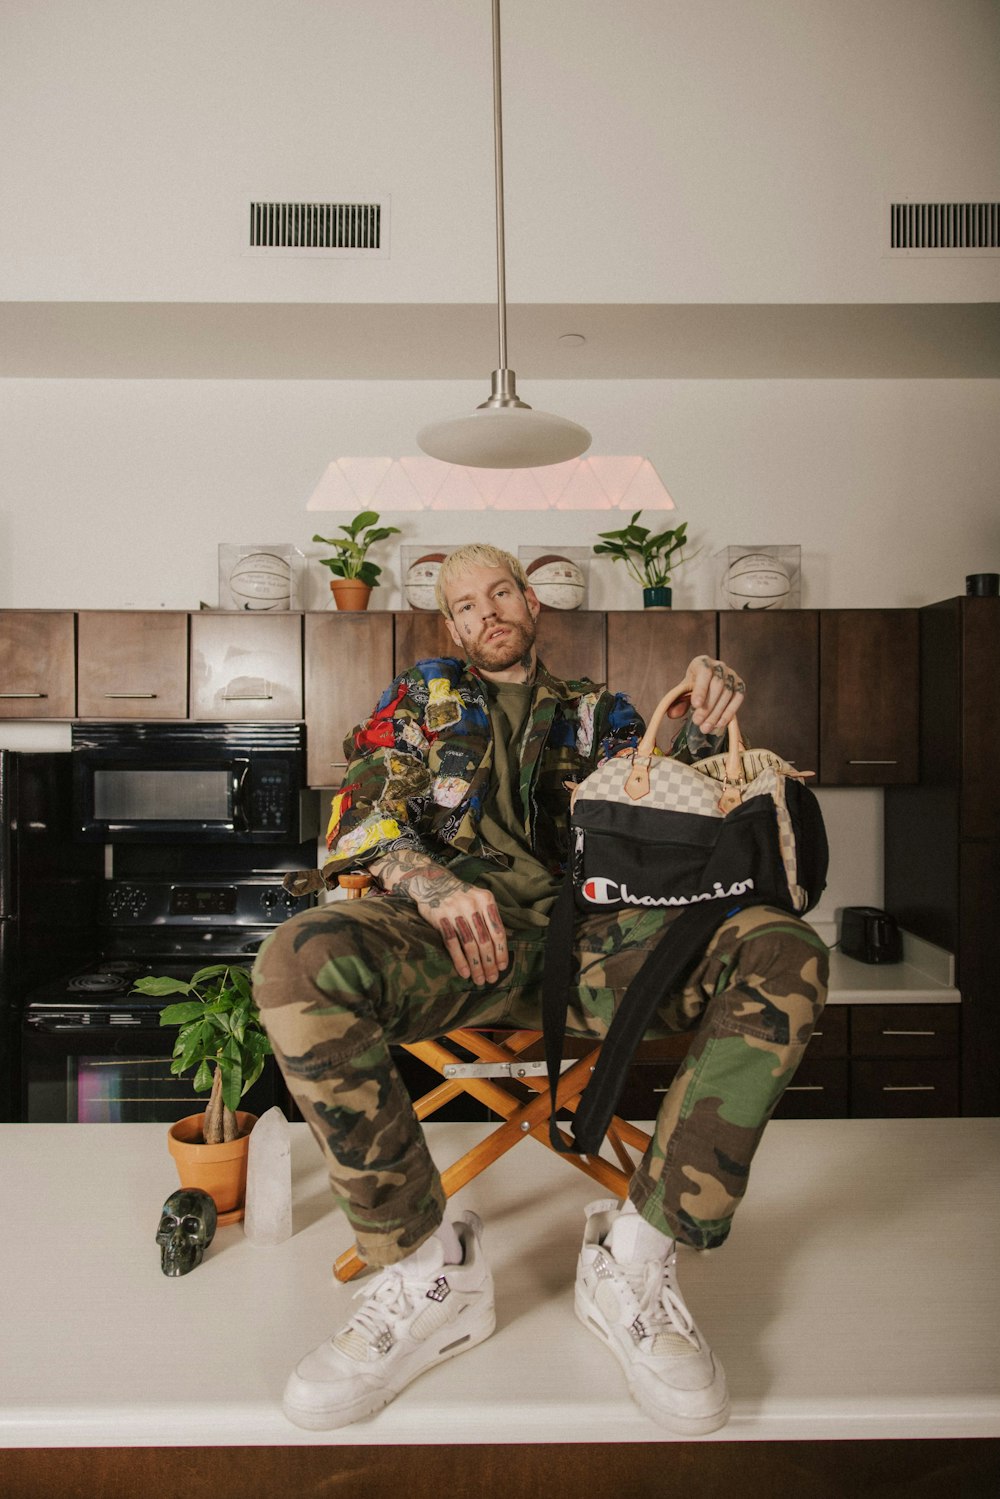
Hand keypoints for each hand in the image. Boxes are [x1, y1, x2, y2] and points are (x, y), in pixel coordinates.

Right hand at [370, 851, 508, 984]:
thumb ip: (489, 918)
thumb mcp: (479, 899)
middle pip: (484, 940)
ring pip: (469, 944)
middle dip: (489, 963)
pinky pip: (453, 944)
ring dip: (476, 965)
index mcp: (486, 900)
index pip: (498, 930)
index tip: (502, 967)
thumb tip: (502, 945)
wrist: (432, 883)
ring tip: (479, 979)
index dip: (501, 951)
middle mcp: (472, 905)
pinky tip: (464, 973)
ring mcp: (455, 911)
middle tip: (492, 979)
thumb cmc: (461, 896)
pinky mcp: (441, 918)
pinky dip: (459, 960)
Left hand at [666, 655, 745, 734]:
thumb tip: (672, 714)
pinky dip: (729, 712)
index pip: (704, 673)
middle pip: (717, 686)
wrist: (709, 681)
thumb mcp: (684, 690)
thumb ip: (678, 701)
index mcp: (702, 662)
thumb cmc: (694, 685)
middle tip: (698, 722)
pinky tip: (719, 724)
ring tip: (705, 728)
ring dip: (716, 713)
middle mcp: (720, 666)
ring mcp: (732, 675)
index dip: (701, 689)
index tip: (695, 705)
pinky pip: (737, 699)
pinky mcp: (740, 685)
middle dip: (707, 706)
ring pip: (727, 694)